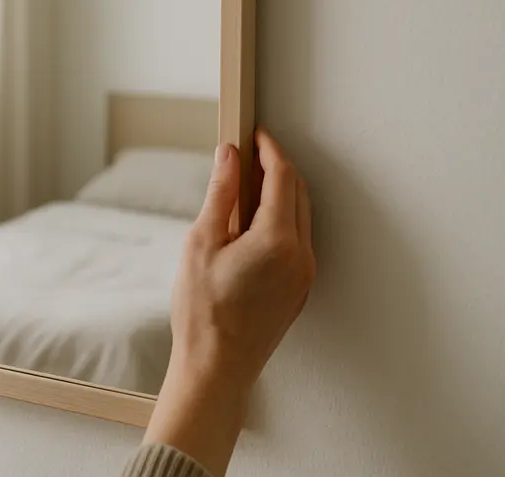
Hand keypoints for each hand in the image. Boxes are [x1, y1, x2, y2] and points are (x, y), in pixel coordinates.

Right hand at [143, 128, 313, 475]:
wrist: (217, 368)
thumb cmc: (203, 312)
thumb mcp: (201, 243)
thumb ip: (220, 194)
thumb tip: (228, 156)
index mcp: (277, 240)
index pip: (282, 178)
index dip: (269, 150)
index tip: (254, 136)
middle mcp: (300, 255)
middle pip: (297, 193)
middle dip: (276, 169)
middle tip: (246, 157)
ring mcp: (303, 274)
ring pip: (300, 217)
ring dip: (279, 194)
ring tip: (244, 189)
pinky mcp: (299, 290)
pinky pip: (297, 241)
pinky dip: (281, 221)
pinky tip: (252, 225)